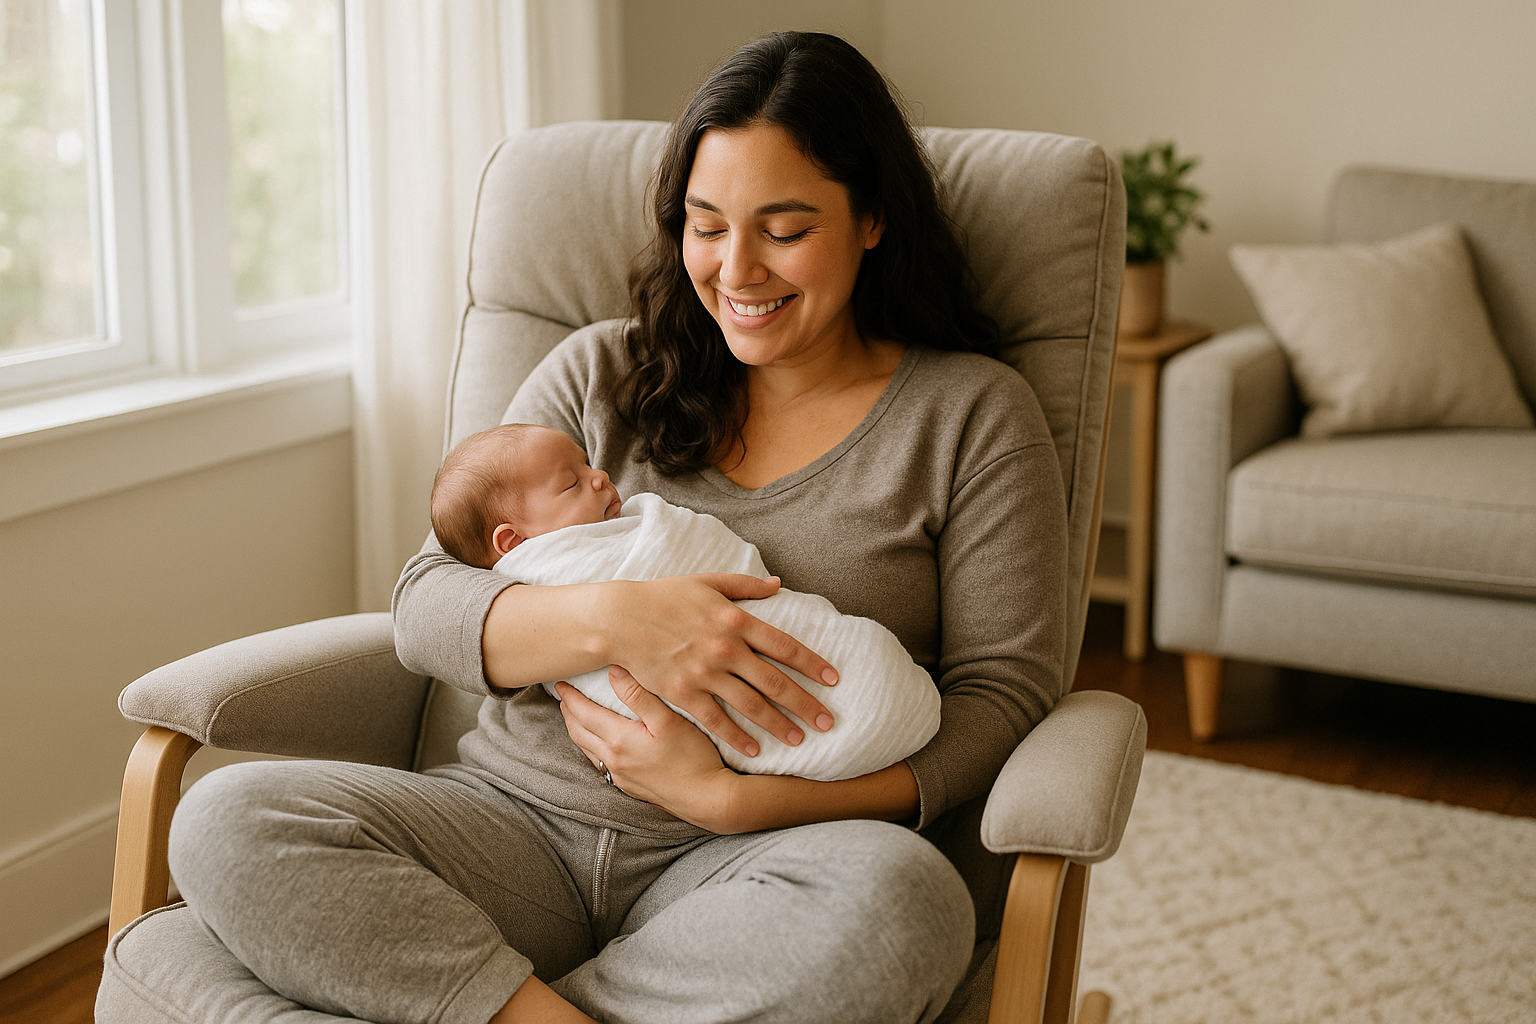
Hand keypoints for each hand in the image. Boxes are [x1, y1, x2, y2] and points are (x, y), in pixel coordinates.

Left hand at [555, 670, 740, 830]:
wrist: (706, 798)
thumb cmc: (693, 757)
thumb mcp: (668, 720)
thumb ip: (639, 695)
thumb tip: (613, 671)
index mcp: (619, 740)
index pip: (583, 713)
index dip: (570, 696)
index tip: (561, 682)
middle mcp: (613, 760)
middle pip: (579, 732)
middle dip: (568, 712)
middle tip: (564, 695)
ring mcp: (620, 776)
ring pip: (587, 749)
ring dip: (577, 730)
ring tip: (576, 715)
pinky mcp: (630, 786)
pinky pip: (599, 763)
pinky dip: (590, 746)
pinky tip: (599, 743)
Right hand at [603, 574, 837, 756]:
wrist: (620, 618)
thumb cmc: (664, 596)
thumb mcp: (708, 581)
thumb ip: (745, 584)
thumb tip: (778, 584)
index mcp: (735, 620)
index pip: (785, 645)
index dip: (812, 663)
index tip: (833, 679)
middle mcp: (725, 648)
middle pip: (775, 681)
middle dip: (805, 702)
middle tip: (828, 721)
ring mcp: (704, 674)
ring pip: (751, 705)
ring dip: (778, 724)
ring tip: (800, 738)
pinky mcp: (683, 693)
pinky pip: (716, 720)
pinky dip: (738, 737)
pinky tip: (756, 750)